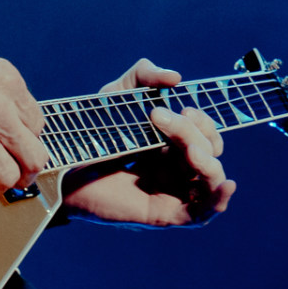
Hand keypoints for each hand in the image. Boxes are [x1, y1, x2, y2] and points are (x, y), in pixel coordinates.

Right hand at [0, 20, 50, 196]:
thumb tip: (2, 105)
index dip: (27, 139)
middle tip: (19, 174)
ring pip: (11, 178)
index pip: (37, 125)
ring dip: (3, 185)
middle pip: (34, 157)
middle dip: (28, 171)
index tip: (17, 144)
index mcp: (9, 84)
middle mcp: (1, 112)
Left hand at [62, 59, 234, 227]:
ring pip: (211, 176)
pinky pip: (203, 212)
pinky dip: (219, 197)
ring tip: (189, 150)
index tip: (181, 106)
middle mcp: (177, 167)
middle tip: (161, 118)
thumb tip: (175, 77)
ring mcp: (174, 190)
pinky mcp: (166, 213)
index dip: (201, 120)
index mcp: (172, 143)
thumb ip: (144, 75)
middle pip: (210, 149)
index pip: (205, 132)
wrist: (62, 167)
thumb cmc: (90, 133)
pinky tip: (225, 182)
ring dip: (207, 159)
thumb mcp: (118, 94)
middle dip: (193, 131)